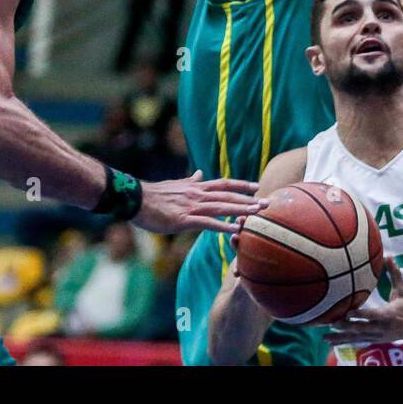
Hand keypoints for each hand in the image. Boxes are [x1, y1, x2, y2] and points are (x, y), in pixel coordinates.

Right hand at [132, 170, 265, 234]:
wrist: (136, 199)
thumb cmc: (154, 195)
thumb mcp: (175, 184)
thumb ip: (190, 181)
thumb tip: (199, 173)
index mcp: (196, 187)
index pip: (223, 184)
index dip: (241, 184)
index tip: (256, 186)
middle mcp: (197, 194)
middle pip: (228, 195)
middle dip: (248, 199)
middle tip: (266, 202)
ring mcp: (192, 207)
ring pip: (222, 207)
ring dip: (241, 210)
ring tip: (257, 213)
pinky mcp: (184, 220)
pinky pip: (208, 223)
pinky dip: (223, 226)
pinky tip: (235, 231)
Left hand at [324, 257, 402, 343]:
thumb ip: (395, 273)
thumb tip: (389, 255)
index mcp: (388, 315)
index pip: (372, 315)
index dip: (361, 314)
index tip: (347, 312)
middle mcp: (381, 327)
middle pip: (361, 329)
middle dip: (346, 327)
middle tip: (331, 323)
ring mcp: (377, 336)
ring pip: (357, 338)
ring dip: (341, 338)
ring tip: (325, 338)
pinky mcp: (375, 340)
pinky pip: (358, 342)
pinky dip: (345, 342)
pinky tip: (332, 342)